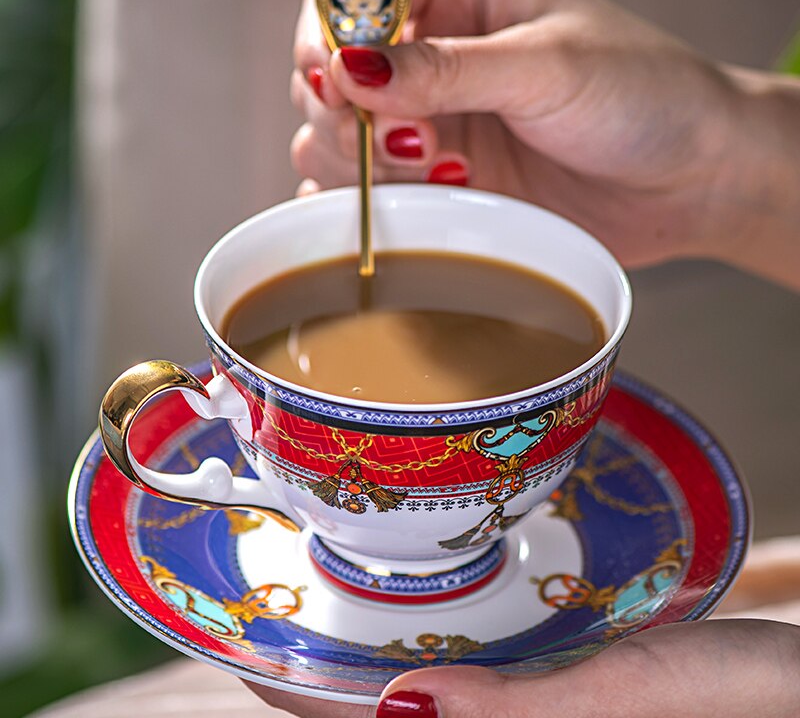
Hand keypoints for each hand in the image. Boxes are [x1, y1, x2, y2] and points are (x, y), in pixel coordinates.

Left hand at [244, 619, 799, 716]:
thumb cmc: (741, 705)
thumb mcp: (629, 701)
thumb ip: (518, 715)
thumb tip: (401, 712)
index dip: (302, 700)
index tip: (249, 651)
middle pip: (393, 717)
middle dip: (332, 676)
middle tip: (284, 606)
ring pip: (430, 700)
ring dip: (377, 658)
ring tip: (334, 598)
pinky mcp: (551, 701)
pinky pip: (473, 686)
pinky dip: (434, 652)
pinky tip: (424, 613)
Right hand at [291, 0, 799, 286]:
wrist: (687, 181)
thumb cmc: (641, 95)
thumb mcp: (546, 66)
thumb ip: (446, 69)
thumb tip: (351, 68)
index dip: (332, 36)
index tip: (343, 82)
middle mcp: (434, 54)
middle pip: (330, 72)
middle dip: (350, 112)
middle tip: (415, 142)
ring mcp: (431, 123)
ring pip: (333, 137)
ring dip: (360, 162)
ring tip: (440, 172)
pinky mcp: (438, 184)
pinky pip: (363, 193)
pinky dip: (359, 204)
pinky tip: (399, 209)